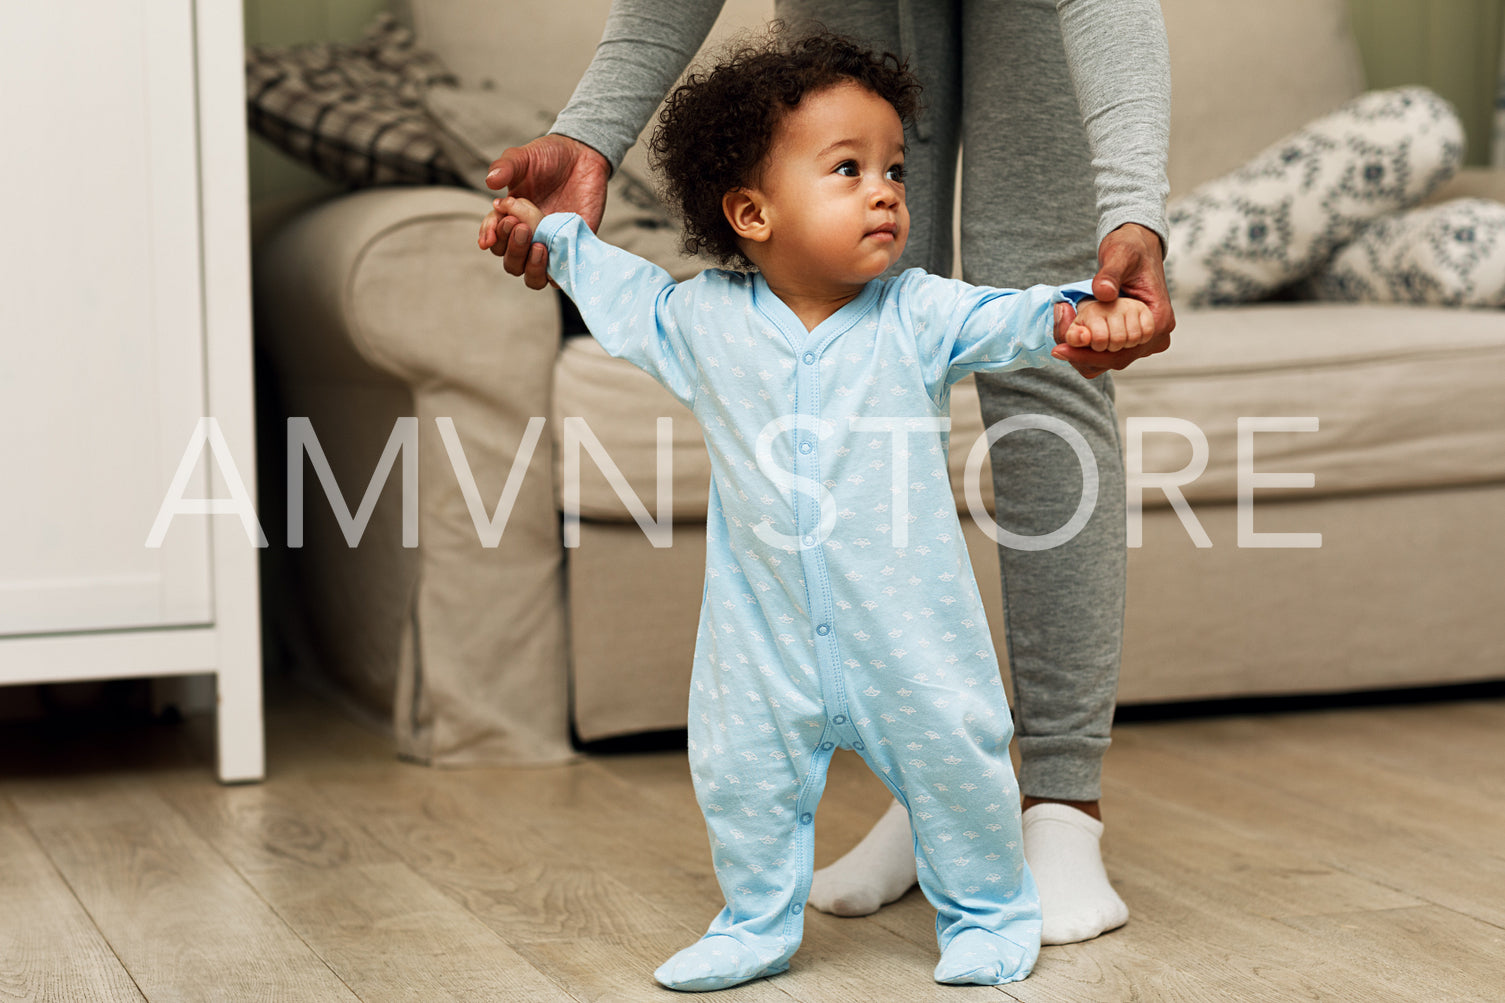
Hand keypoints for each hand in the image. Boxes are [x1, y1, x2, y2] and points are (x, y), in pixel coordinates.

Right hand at [479, 134, 610, 289]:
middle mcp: (529, 237)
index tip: (491, 232)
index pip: (494, 240)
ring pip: (533, 276)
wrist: (583, 155)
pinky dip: (556, 272)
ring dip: (531, 266)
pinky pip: (563, 274)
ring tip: (538, 245)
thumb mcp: (523, 157)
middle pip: (511, 262)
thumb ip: (506, 166)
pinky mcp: (574, 248)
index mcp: (511, 219)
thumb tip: (491, 181)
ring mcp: (551, 245)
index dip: (489, 238)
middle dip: (512, 248)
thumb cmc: (549, 156)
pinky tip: (555, 254)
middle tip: (520, 226)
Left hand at [1051, 222, 1175, 378]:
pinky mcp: (1136, 336)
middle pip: (1117, 359)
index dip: (1090, 353)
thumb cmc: (1131, 248)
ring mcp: (1147, 338)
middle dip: (1084, 355)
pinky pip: (1113, 352)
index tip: (1061, 348)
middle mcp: (1157, 335)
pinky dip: (1092, 349)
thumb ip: (1110, 274)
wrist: (1137, 245)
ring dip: (1086, 354)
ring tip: (1061, 342)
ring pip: (1113, 359)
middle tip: (1056, 347)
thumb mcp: (1119, 255)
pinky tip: (1073, 338)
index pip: (1124, 350)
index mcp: (1159, 319)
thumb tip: (1103, 293)